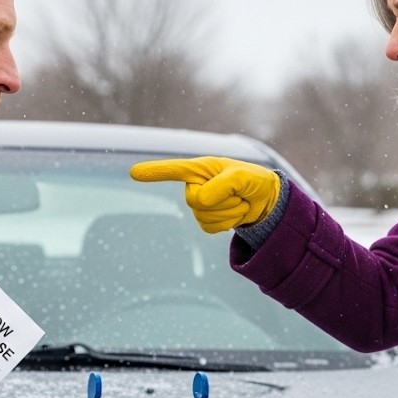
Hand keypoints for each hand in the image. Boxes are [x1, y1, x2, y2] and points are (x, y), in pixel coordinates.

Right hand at [130, 156, 280, 233]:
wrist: (264, 200)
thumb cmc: (253, 181)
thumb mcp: (244, 177)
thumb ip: (222, 185)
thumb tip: (201, 200)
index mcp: (201, 168)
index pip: (174, 170)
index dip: (154, 172)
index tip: (133, 173)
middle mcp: (195, 184)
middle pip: (196, 200)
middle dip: (222, 200)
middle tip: (238, 194)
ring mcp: (199, 204)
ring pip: (204, 217)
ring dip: (228, 212)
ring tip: (238, 202)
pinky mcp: (206, 221)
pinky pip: (210, 228)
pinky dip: (227, 223)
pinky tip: (235, 213)